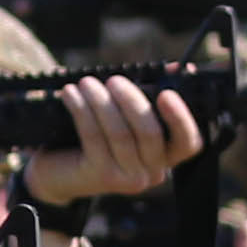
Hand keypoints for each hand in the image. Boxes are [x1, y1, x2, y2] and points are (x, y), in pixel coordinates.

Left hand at [23, 75, 201, 205]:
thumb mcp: (124, 117)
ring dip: (101, 101)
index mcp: (166, 156)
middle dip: (131, 100)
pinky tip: (70, 94)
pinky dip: (82, 110)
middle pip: (150, 133)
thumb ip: (149, 95)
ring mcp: (128, 178)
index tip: (166, 93)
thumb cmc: (98, 137)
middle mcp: (153, 172)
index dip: (181, 118)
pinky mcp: (101, 176)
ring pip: (120, 133)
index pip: (188, 142)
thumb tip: (173, 68)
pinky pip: (94, 137)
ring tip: (86, 83)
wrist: (59, 173)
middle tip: (113, 80)